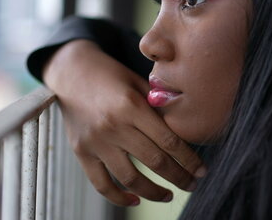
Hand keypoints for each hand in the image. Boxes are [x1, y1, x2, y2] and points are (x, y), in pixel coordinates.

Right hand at [43, 40, 205, 205]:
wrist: (70, 71)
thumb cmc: (110, 74)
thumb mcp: (138, 82)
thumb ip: (158, 106)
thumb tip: (184, 130)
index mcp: (132, 105)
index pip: (168, 141)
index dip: (189, 160)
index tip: (201, 171)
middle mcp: (114, 125)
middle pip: (154, 161)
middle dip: (179, 177)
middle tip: (192, 184)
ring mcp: (96, 142)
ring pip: (131, 178)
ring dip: (154, 192)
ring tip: (168, 195)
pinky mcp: (81, 152)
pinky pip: (102, 184)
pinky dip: (119, 197)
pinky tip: (135, 200)